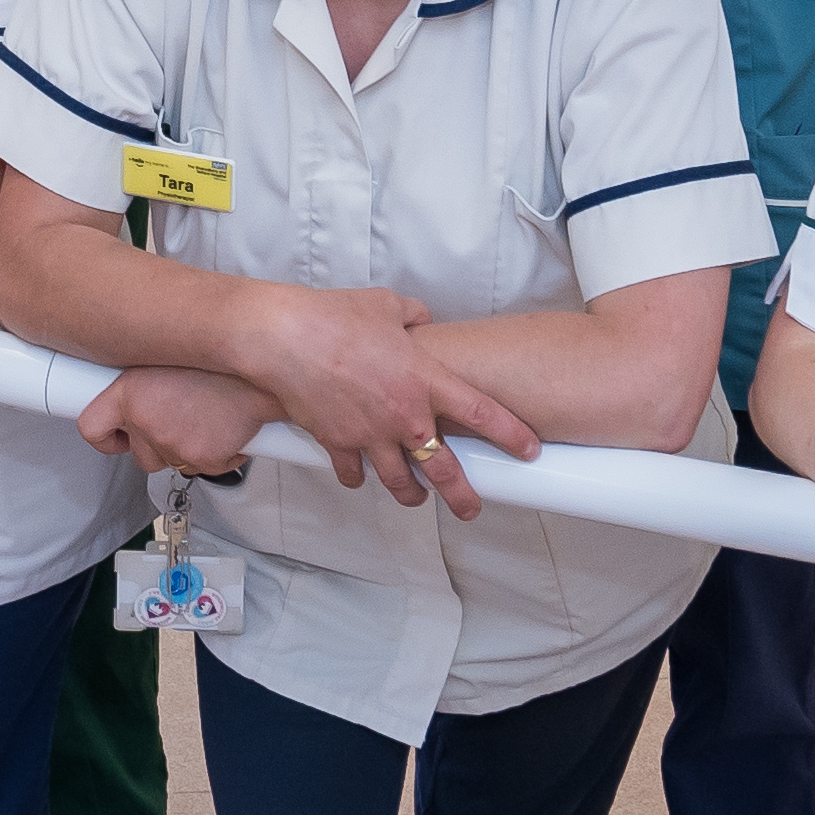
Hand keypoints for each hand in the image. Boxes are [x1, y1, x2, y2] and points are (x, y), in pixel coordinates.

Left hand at [77, 365, 278, 479]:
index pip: (92, 427)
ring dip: (187, 447)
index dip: (106, 437)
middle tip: (180, 419)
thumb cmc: (217, 359)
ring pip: (172, 462)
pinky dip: (217, 455)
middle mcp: (145, 419)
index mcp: (129, 391)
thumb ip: (145, 384)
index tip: (117, 435)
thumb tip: (137, 400)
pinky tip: (225, 429)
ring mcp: (172, 443)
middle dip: (158, 445)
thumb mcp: (166, 356)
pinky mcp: (200, 458)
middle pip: (140, 454)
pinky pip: (205, 468)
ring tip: (206, 417)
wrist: (258, 369)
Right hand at [240, 284, 538, 516]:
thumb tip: (421, 320)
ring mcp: (371, 434)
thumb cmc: (334, 316)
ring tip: (416, 499)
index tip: (529, 450)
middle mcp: (405, 415)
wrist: (285, 337)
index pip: (484, 415)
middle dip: (462, 495)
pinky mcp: (337, 443)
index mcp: (426, 381)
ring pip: (399, 480)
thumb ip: (413, 316)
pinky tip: (359, 475)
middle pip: (445, 468)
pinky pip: (353, 472)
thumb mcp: (386, 305)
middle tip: (471, 508)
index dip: (512, 436)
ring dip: (410, 494)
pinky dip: (356, 476)